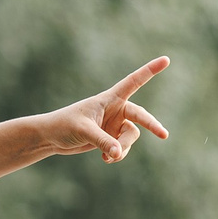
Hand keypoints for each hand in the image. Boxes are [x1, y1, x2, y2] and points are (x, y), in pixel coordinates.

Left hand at [43, 57, 169, 163]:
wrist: (51, 138)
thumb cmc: (64, 125)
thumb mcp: (84, 131)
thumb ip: (103, 141)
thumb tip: (119, 153)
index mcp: (109, 98)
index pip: (133, 82)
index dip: (150, 70)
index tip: (166, 59)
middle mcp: (115, 109)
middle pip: (140, 116)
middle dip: (151, 125)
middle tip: (164, 135)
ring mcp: (114, 124)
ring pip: (131, 137)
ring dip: (123, 148)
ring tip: (108, 157)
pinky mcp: (111, 138)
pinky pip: (123, 148)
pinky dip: (117, 154)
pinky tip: (105, 159)